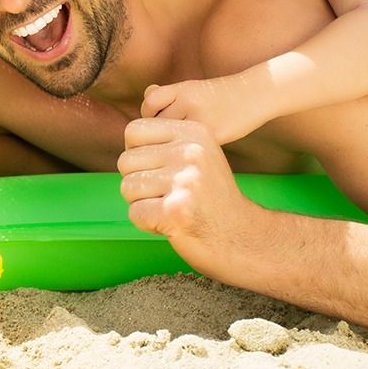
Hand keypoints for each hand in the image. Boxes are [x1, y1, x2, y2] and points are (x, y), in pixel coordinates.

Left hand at [117, 118, 257, 275]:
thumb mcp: (198, 155)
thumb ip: (165, 143)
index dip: (137, 154)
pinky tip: (171, 223)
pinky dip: (146, 223)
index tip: (158, 171)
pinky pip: (135, 212)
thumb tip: (128, 143)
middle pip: (126, 161)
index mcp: (194, 132)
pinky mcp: (175, 210)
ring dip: (142, 203)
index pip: (133, 131)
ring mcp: (185, 181)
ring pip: (127, 187)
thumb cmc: (210, 198)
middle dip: (138, 182)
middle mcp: (190, 152)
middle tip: (168, 194)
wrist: (241, 237)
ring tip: (171, 207)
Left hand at [141, 76, 264, 144]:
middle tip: (159, 144)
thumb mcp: (192, 88)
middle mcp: (190, 102)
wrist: (254, 94)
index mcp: (182, 89)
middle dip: (155, 135)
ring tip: (173, 151)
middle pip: (158, 123)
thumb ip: (168, 94)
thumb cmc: (219, 95)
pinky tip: (190, 153)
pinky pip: (190, 148)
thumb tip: (146, 95)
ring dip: (169, 146)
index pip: (150, 103)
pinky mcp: (216, 135)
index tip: (152, 125)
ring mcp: (203, 119)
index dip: (148, 115)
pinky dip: (186, 152)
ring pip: (172, 138)